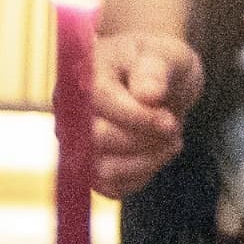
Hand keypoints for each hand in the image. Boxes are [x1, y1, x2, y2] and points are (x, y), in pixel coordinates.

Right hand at [89, 28, 204, 197]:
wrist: (156, 81)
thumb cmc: (158, 64)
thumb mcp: (166, 55)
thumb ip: (156, 70)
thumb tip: (148, 94)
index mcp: (83, 75)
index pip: (100, 101)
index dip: (139, 117)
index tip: (170, 121)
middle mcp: (70, 112)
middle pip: (98, 138)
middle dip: (145, 138)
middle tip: (173, 127)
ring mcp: (76, 143)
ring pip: (103, 171)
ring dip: (146, 161)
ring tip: (169, 140)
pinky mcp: (90, 169)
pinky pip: (112, 188)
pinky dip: (141, 176)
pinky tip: (155, 154)